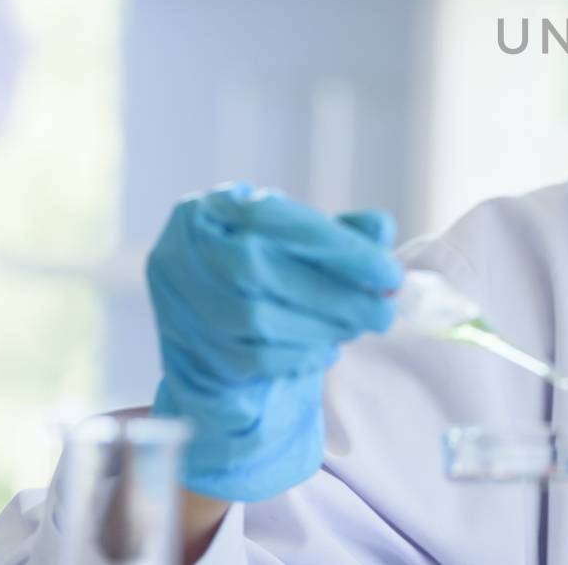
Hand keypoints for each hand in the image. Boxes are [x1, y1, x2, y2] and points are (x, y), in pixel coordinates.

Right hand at [146, 183, 401, 501]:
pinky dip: (299, 356)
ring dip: (321, 328)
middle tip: (384, 311)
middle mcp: (183, 251)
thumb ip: (345, 231)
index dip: (336, 246)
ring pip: (255, 320)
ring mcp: (177, 302)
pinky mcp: (185, 351)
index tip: (389, 272)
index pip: (273, 219)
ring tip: (357, 327)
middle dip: (336, 296)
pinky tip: (326, 349)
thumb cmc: (272, 269)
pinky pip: (249, 359)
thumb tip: (381, 230)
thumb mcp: (304, 241)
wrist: (217, 320)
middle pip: (261, 272)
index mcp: (212, 209)